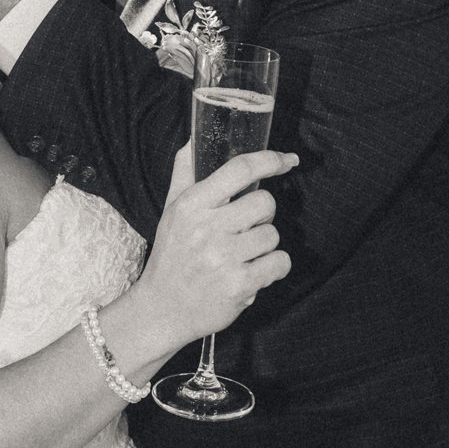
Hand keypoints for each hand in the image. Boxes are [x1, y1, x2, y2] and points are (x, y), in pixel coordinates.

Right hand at [136, 143, 294, 348]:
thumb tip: (195, 138)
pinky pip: (280, 263)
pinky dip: (273, 267)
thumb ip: (184, 171)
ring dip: (264, 244)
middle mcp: (207, 229)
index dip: (269, 160)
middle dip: (262, 214)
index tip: (286, 160)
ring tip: (241, 255)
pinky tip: (253, 272)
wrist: (161, 309)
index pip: (240, 169)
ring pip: (273, 234)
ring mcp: (224, 258)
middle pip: (265, 202)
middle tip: (244, 227)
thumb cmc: (172, 255)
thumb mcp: (172, 210)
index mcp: (192, 205)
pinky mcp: (239, 286)